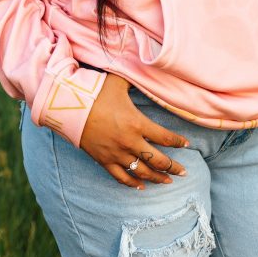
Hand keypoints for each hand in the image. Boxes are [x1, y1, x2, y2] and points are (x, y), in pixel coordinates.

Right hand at [79, 73, 189, 189]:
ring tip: (168, 181)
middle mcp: (130, 142)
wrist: (70, 106)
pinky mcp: (104, 160)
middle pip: (158, 160)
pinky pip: (121, 177)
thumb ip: (136, 80)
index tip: (187, 144)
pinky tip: (142, 187)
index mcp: (137, 123)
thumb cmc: (96, 91)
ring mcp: (117, 154)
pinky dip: (133, 184)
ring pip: (142, 172)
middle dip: (173, 167)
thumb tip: (148, 70)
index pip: (165, 137)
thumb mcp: (119, 82)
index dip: (178, 142)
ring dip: (157, 178)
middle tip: (184, 172)